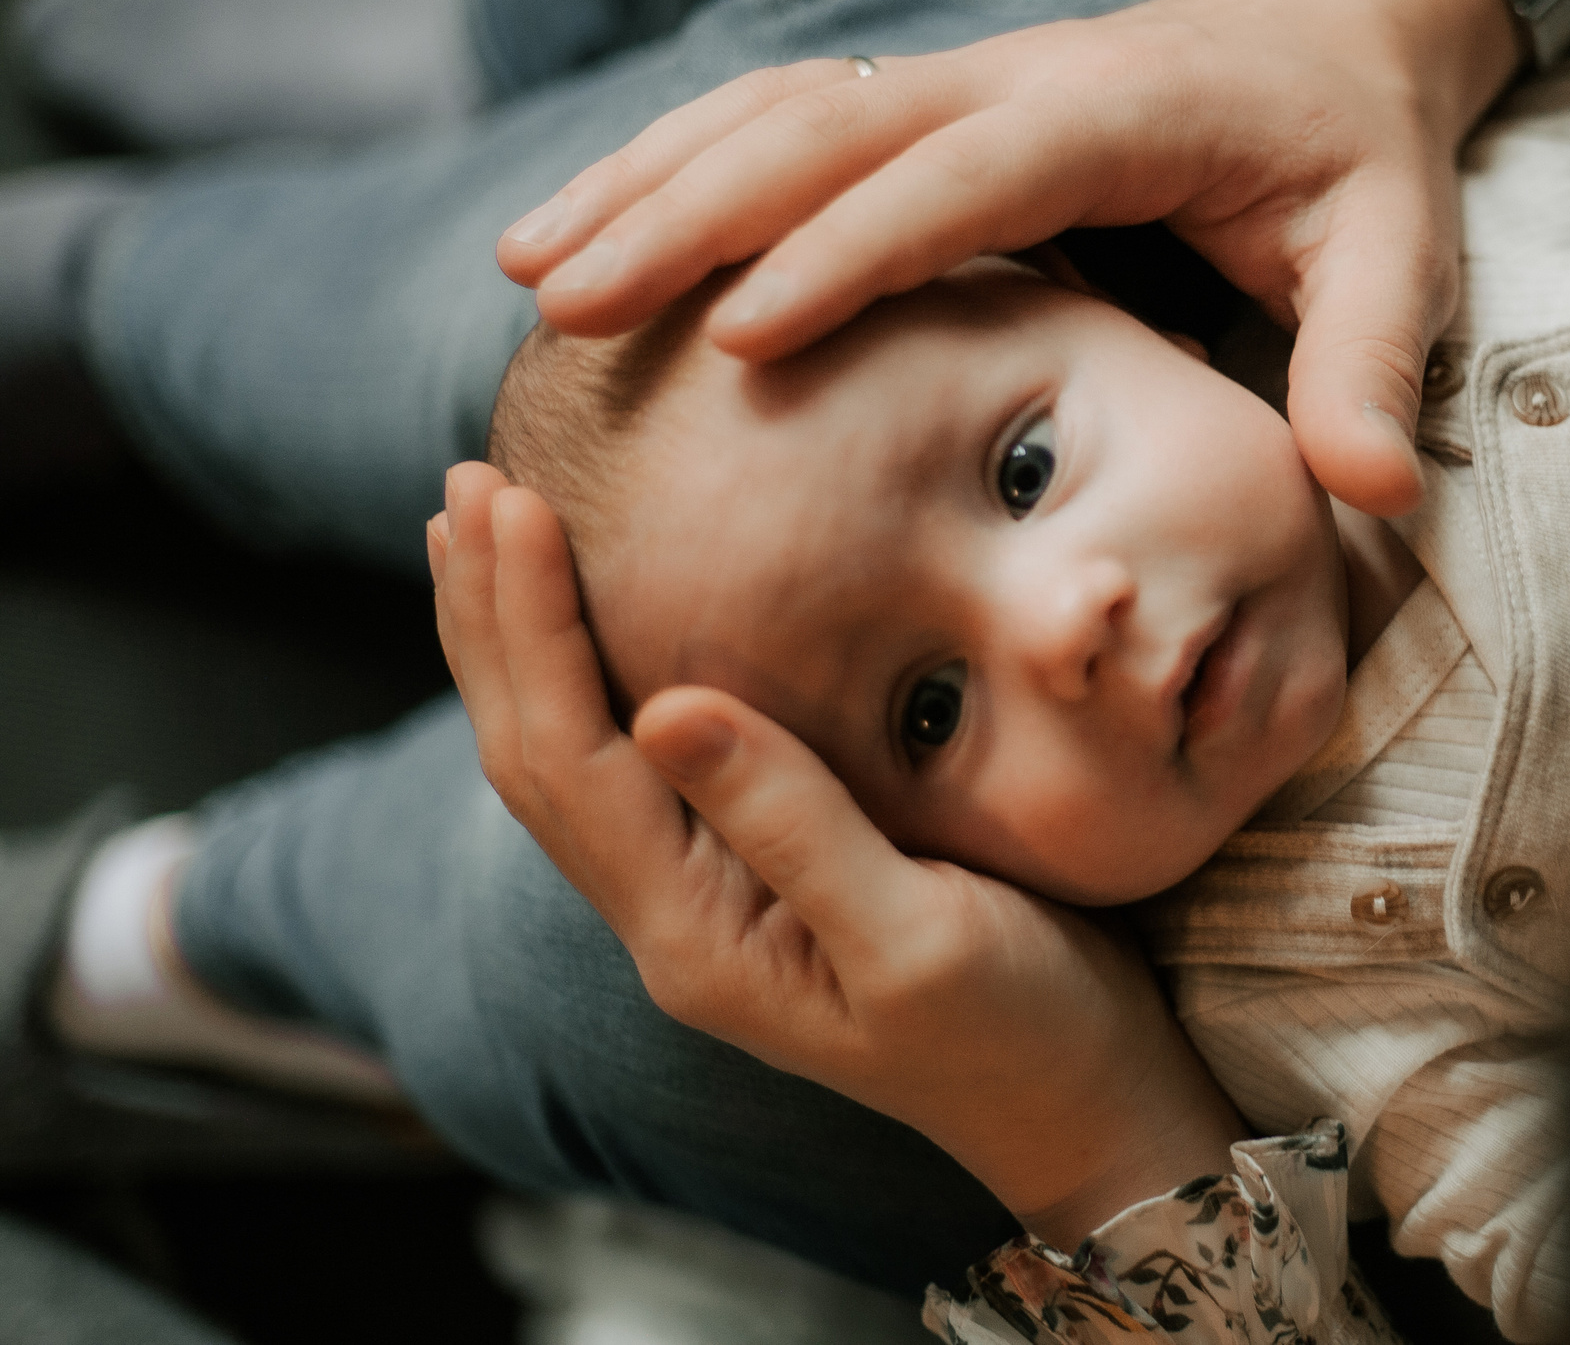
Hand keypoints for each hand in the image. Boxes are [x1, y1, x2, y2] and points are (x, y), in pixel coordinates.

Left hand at [428, 462, 1245, 1244]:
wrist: (1081, 1107)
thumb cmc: (1022, 1028)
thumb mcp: (920, 933)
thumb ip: (793, 826)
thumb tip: (664, 706)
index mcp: (696, 932)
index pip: (570, 756)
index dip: (530, 625)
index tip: (514, 501)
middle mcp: (674, 922)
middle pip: (537, 754)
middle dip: (493, 618)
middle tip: (466, 483)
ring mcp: (708, 907)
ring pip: (572, 759)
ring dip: (521, 644)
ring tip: (486, 534)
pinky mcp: (755, 882)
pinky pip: (632, 767)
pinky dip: (589, 676)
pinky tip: (595, 626)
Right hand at [493, 0, 1519, 517]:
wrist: (1330, 32)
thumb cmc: (1358, 156)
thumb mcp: (1399, 253)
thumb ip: (1374, 367)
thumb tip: (1370, 493)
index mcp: (1118, 115)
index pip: (967, 177)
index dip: (854, 249)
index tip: (744, 337)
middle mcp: (1014, 79)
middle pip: (826, 125)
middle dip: (691, 211)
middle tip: (567, 309)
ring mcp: (960, 76)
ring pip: (776, 108)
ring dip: (650, 178)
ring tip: (534, 271)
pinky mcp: (929, 98)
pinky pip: (782, 117)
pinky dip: (677, 164)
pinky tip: (591, 230)